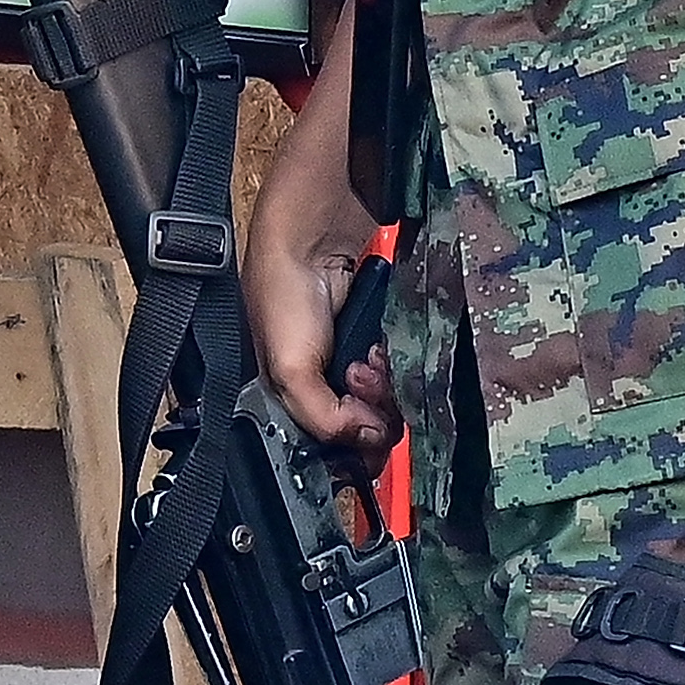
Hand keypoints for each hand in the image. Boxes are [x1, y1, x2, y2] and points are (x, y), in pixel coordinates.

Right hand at [247, 170, 387, 450]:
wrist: (314, 237)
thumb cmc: (284, 297)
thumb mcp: (288, 371)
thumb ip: (323, 418)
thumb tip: (368, 439)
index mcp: (290, 400)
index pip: (331, 447)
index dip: (350, 442)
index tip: (358, 425)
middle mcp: (323, 385)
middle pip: (365, 424)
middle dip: (369, 407)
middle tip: (359, 377)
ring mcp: (351, 360)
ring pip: (388, 398)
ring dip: (385, 383)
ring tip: (369, 356)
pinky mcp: (375, 337)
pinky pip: (400, 365)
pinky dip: (397, 359)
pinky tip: (381, 344)